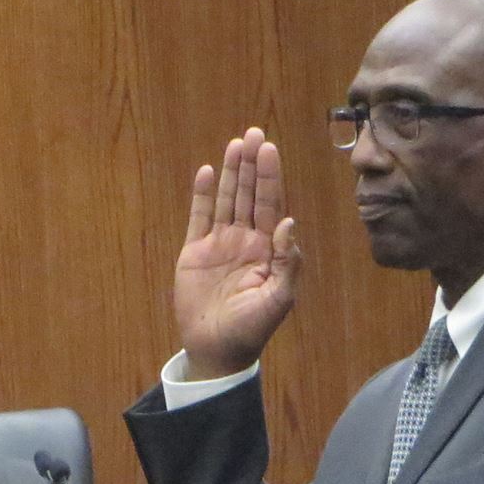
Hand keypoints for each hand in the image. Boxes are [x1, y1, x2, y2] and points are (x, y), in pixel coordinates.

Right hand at [172, 129, 300, 377]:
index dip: (270, 176)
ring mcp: (219, 244)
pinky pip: (199, 218)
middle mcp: (245, 240)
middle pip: (250, 194)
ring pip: (227, 200)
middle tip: (253, 133)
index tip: (269, 149)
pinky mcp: (194, 253)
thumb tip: (288, 222)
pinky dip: (202, 196)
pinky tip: (208, 173)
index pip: (271, 204)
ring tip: (235, 143)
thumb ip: (287, 261)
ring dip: (232, 172)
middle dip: (252, 165)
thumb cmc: (251, 328)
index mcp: (267, 249)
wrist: (216, 350)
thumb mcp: (279, 298)